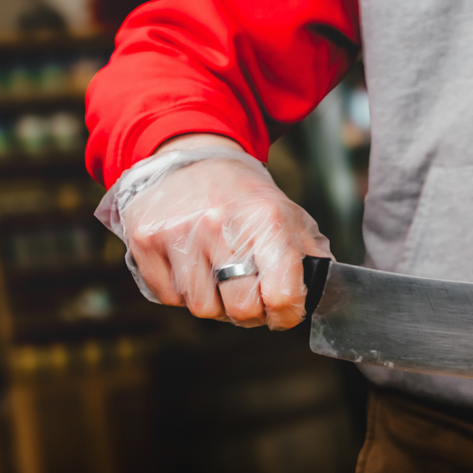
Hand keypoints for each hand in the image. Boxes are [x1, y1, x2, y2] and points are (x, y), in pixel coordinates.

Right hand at [117, 135, 331, 329]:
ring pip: (203, 309)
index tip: (285, 310)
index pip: (282, 295)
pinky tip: (193, 267)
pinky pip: (170, 298)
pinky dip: (184, 293)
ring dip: (215, 303)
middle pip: (242, 309)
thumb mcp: (290, 216)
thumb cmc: (246, 197)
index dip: (288, 313)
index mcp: (267, 220)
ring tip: (220, 277)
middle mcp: (221, 225)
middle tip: (251, 295)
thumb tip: (326, 294)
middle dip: (252, 312)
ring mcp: (179, 233)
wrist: (191, 159)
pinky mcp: (146, 241)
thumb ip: (314, 257)